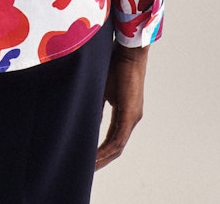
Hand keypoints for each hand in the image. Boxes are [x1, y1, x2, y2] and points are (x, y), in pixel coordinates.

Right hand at [95, 42, 148, 169]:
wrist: (127, 50)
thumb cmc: (115, 63)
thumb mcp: (101, 90)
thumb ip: (96, 107)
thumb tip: (87, 121)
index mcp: (126, 112)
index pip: (114, 138)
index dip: (102, 151)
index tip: (89, 159)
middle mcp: (132, 118)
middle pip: (117, 147)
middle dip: (101, 160)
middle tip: (86, 170)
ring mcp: (132, 117)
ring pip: (118, 146)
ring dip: (103, 158)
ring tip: (88, 167)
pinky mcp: (130, 113)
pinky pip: (118, 138)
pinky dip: (106, 149)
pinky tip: (95, 156)